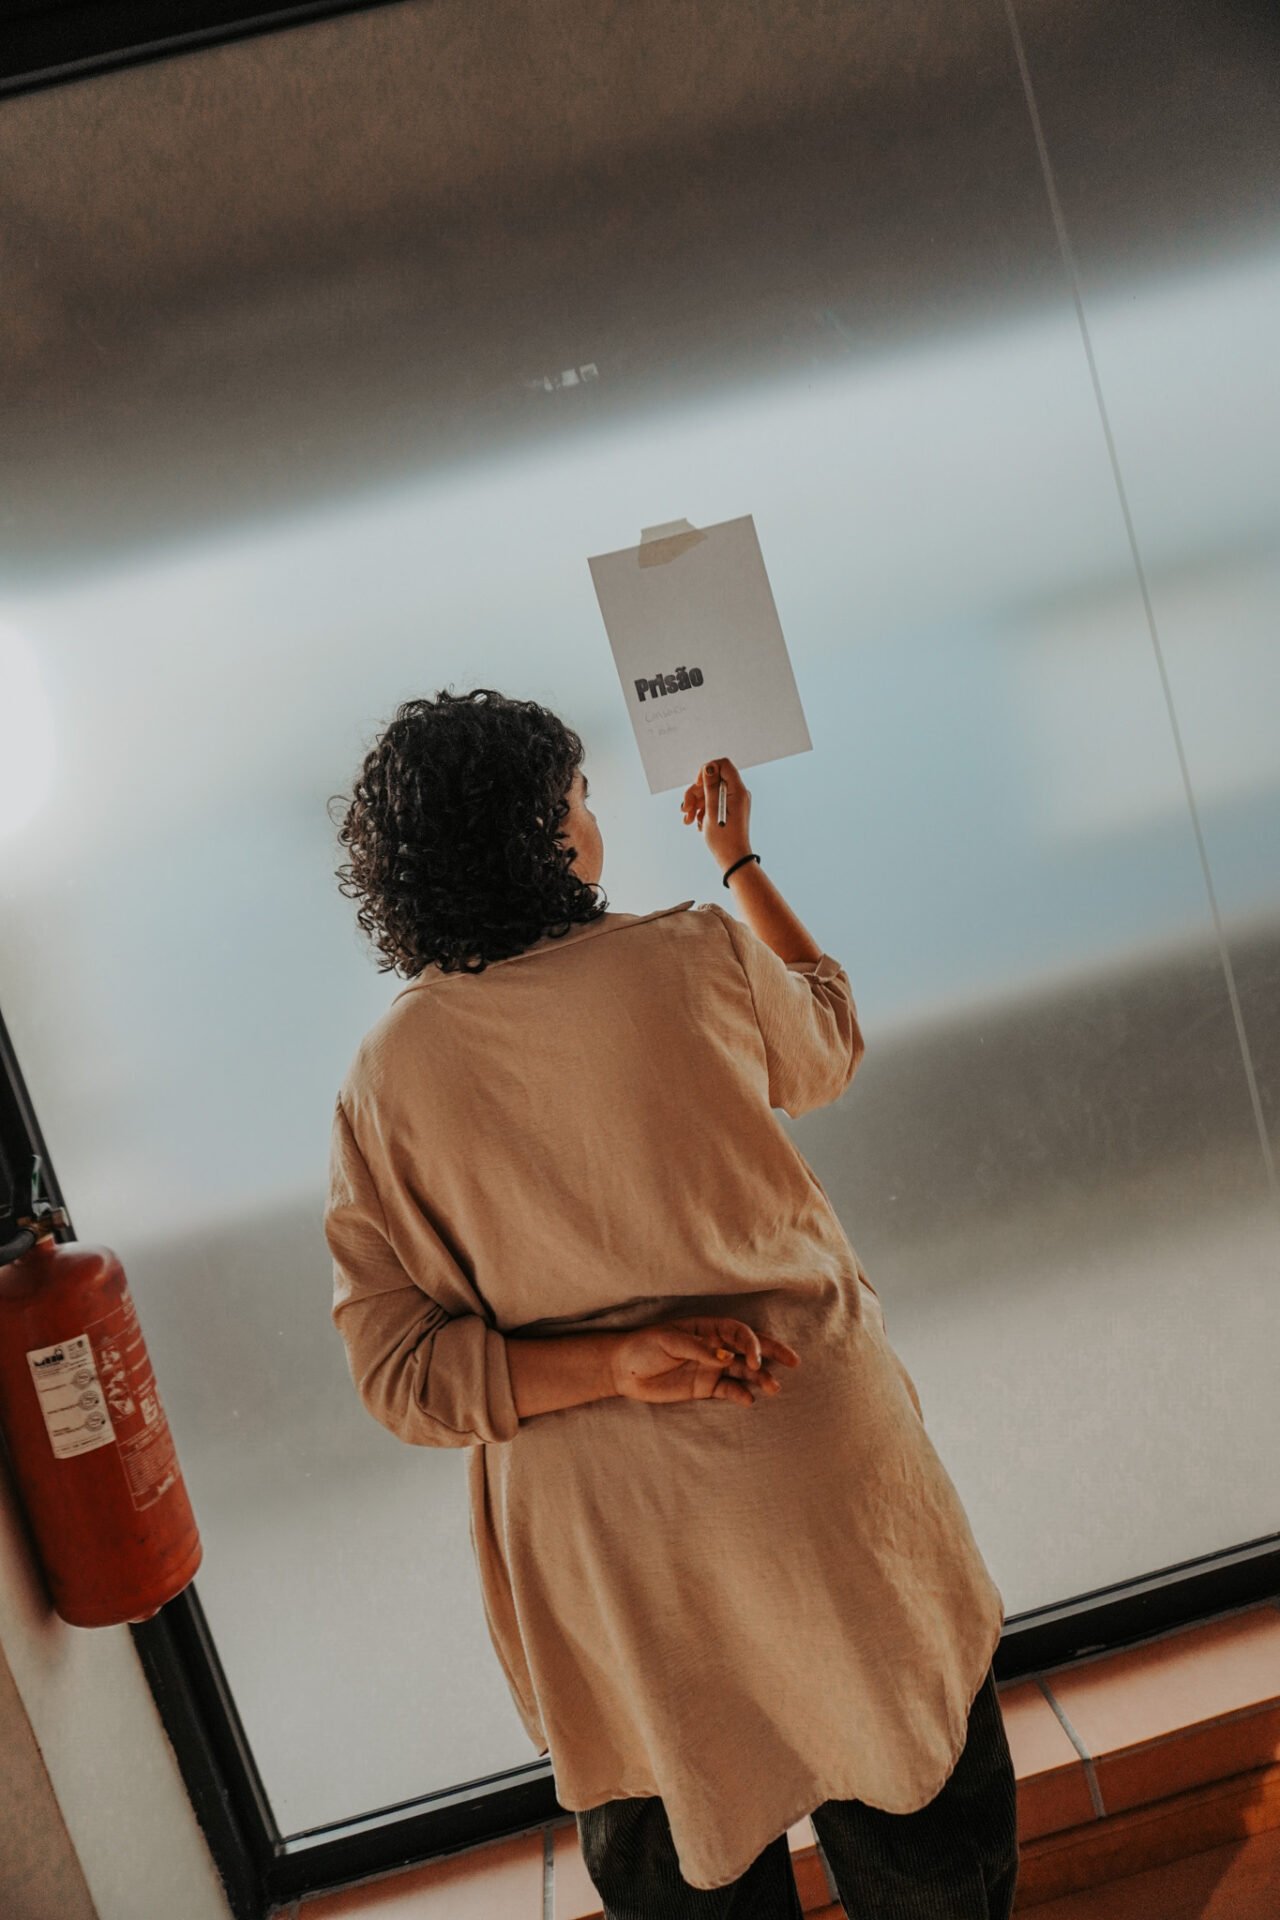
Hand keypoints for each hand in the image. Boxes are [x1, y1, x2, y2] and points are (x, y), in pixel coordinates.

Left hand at [609, 1315, 800, 1407]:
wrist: (624, 1370)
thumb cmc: (644, 1347)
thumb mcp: (668, 1341)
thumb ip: (698, 1349)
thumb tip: (725, 1357)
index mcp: (708, 1328)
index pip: (738, 1332)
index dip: (751, 1343)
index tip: (754, 1359)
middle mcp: (714, 1346)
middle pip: (749, 1348)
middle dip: (772, 1353)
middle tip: (793, 1362)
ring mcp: (711, 1367)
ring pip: (743, 1371)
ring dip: (760, 1377)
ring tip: (774, 1388)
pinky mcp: (705, 1387)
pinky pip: (728, 1390)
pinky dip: (740, 1394)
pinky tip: (749, 1400)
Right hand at [680, 757, 753, 876]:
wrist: (733, 859)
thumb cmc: (724, 838)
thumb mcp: (712, 810)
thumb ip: (710, 786)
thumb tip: (709, 767)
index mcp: (738, 790)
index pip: (723, 765)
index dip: (707, 771)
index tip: (698, 785)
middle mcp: (737, 793)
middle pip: (712, 780)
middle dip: (696, 793)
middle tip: (686, 808)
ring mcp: (733, 802)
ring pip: (709, 793)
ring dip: (695, 804)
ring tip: (688, 820)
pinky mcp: (728, 810)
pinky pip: (711, 803)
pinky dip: (701, 811)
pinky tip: (698, 824)